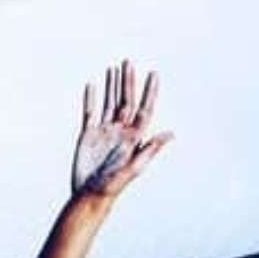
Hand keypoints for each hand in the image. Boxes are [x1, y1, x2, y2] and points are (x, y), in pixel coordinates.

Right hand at [71, 59, 173, 197]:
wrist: (89, 195)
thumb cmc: (113, 186)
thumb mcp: (133, 169)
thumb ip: (150, 150)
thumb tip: (170, 134)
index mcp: (134, 138)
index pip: (144, 109)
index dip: (150, 92)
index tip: (154, 74)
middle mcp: (121, 132)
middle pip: (126, 101)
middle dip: (129, 82)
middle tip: (130, 62)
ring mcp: (104, 132)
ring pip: (109, 102)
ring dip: (112, 86)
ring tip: (115, 68)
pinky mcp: (88, 134)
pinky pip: (90, 111)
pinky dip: (91, 98)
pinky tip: (93, 85)